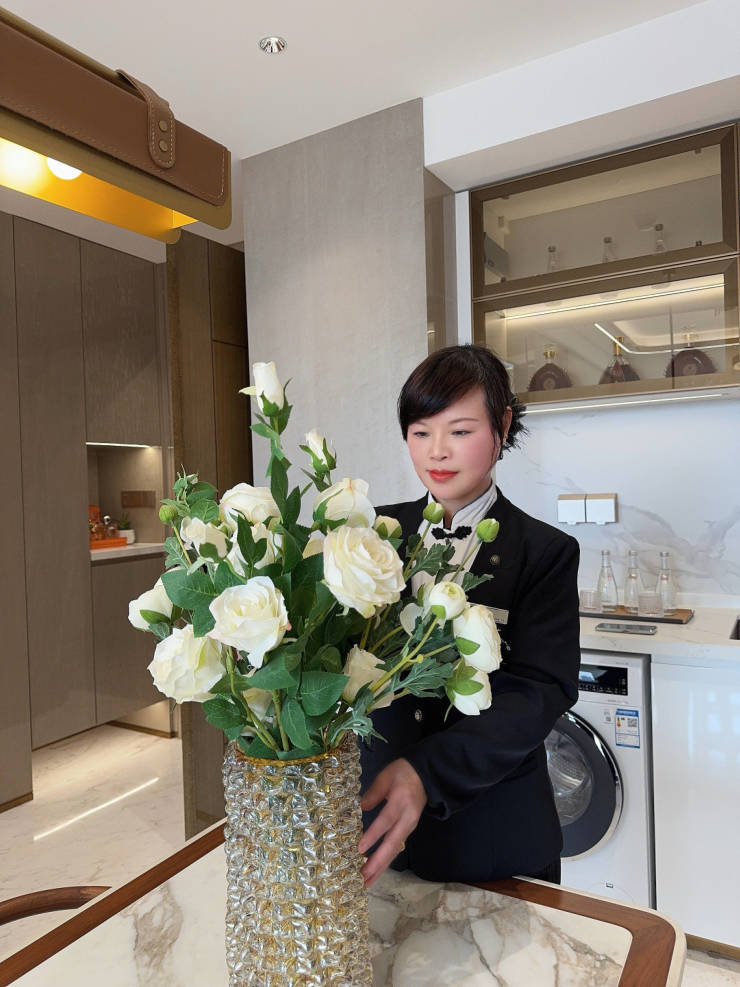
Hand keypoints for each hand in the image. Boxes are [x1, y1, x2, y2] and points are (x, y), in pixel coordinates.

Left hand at [358, 758, 426, 887]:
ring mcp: (409, 827)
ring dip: (380, 867)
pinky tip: (375, 870)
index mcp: (401, 802)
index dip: (373, 836)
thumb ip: (374, 792)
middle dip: (377, 863)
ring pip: (395, 851)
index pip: (386, 822)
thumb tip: (361, 808)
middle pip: (392, 844)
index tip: (359, 849)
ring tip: (366, 882)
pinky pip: (397, 848)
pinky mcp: (408, 830)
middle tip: (362, 879)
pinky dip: (386, 861)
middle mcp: (407, 819)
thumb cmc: (404, 772)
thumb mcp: (386, 775)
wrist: (427, 775)